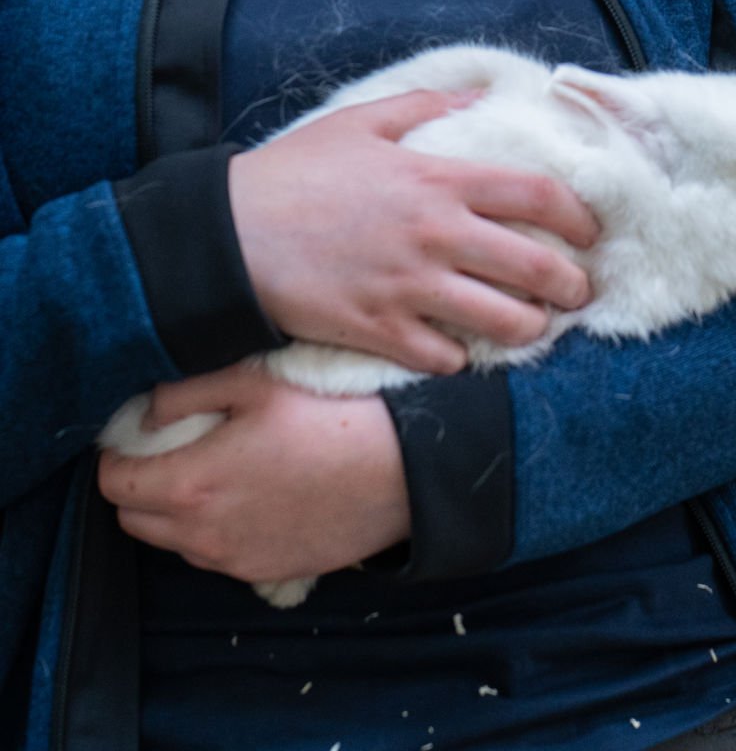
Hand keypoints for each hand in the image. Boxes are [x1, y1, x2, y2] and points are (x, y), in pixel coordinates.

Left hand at [98, 365, 408, 583]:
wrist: (397, 474)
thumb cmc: (329, 418)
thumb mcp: (257, 383)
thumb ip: (188, 392)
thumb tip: (147, 409)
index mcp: (191, 484)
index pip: (115, 484)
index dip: (115, 457)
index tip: (133, 436)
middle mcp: (201, 535)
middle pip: (133, 520)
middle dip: (137, 486)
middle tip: (167, 450)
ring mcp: (232, 560)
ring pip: (171, 542)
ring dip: (173, 511)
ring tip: (210, 471)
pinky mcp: (261, 573)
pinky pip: (212, 556)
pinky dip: (210, 530)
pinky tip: (246, 496)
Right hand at [229, 90, 599, 374]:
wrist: (226, 236)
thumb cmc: (293, 174)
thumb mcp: (362, 123)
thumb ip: (426, 108)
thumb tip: (478, 95)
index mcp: (438, 180)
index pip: (536, 194)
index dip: (577, 216)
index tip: (590, 231)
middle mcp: (436, 235)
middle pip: (535, 266)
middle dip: (572, 286)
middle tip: (580, 294)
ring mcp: (410, 288)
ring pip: (502, 321)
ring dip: (530, 330)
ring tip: (537, 328)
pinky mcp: (379, 332)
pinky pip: (445, 359)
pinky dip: (462, 360)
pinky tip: (464, 352)